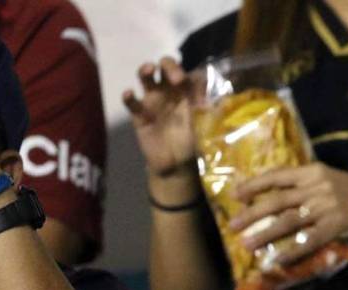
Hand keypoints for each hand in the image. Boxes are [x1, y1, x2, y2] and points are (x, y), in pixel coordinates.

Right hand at [122, 58, 195, 178]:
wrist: (177, 165)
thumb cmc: (192, 142)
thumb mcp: (204, 126)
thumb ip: (207, 110)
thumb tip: (218, 95)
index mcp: (186, 93)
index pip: (186, 73)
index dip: (189, 72)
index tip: (191, 81)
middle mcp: (169, 92)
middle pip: (165, 68)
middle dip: (169, 66)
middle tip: (175, 78)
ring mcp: (152, 101)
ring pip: (146, 77)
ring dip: (146, 69)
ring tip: (150, 69)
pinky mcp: (139, 114)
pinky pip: (131, 102)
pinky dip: (128, 96)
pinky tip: (129, 94)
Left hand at [227, 163, 347, 265]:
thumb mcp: (326, 177)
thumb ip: (302, 182)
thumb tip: (271, 193)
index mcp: (313, 172)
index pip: (277, 176)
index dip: (254, 185)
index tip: (235, 195)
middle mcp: (316, 189)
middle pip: (278, 200)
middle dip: (252, 213)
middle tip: (232, 225)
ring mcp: (325, 209)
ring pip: (288, 221)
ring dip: (265, 233)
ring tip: (247, 243)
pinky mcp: (334, 228)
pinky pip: (308, 241)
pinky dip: (291, 251)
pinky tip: (276, 260)